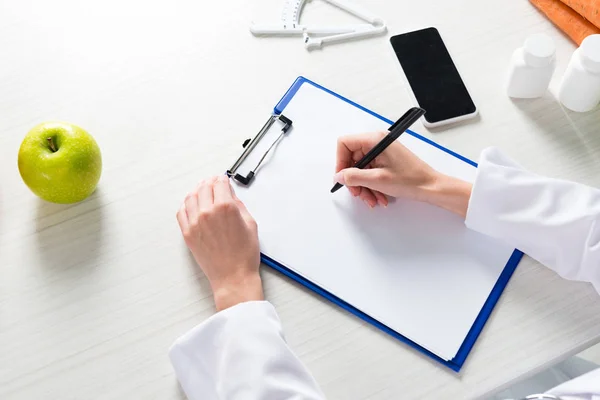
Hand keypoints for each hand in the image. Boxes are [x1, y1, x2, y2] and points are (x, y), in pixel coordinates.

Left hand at [176, 175, 262, 310]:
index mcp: (225, 208)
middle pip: (204, 187)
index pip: (220, 183)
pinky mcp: (188, 234)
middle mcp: (208, 212)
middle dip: (210, 182)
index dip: (223, 179)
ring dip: (197, 190)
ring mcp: (195, 223)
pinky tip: (190, 204)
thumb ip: (239, 205)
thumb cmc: (244, 255)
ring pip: (190, 197)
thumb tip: (231, 195)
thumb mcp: (250, 224)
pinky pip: (182, 212)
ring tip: (201, 190)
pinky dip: (186, 205)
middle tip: (213, 182)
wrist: (233, 277)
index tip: (223, 179)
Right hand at [334, 132, 471, 216]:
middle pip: (352, 159)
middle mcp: (377, 143)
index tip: (342, 178)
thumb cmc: (412, 179)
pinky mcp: (385, 162)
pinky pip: (370, 173)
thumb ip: (354, 177)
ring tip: (372, 199)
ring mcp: (381, 153)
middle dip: (354, 179)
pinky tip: (378, 197)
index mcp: (375, 140)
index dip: (340, 162)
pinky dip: (371, 186)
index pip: (345, 144)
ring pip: (360, 169)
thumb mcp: (377, 180)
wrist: (431, 187)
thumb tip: (339, 176)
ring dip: (363, 186)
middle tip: (358, 193)